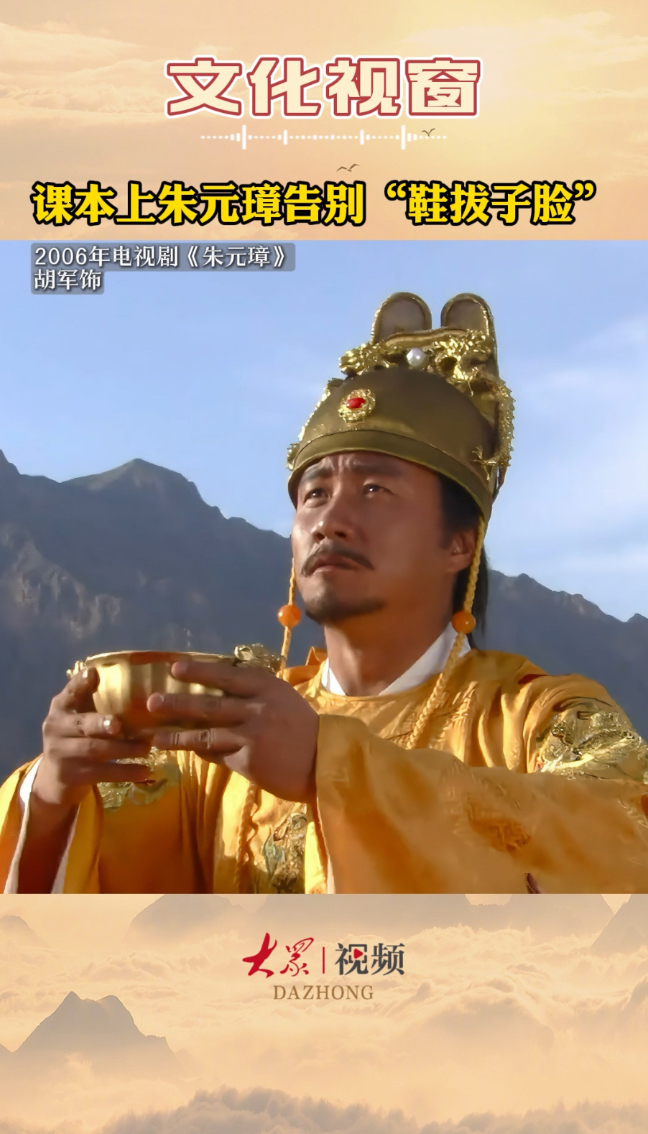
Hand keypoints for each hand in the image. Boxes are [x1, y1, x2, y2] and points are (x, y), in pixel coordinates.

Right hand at [36, 668, 152, 810]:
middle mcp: (57, 728)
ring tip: (146, 748)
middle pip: (82, 724)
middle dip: (101, 723)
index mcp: (61, 708)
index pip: (69, 693)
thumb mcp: (80, 715)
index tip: (92, 674)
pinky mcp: (72, 775)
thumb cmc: (76, 736)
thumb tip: (135, 680)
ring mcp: (62, 754)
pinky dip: (125, 772)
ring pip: (94, 750)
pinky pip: (102, 773)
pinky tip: (145, 771)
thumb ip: (96, 699)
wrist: (54, 776)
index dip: (79, 684)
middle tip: (120, 724)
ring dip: (123, 749)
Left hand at [147, 659, 318, 802]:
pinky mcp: (249, 759)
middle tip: (152, 701)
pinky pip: (218, 755)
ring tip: (154, 736)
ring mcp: (253, 734)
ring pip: (206, 733)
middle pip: (209, 703)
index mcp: (267, 687)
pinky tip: (185, 752)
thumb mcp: (282, 701)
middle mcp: (258, 707)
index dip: (200, 671)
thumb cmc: (302, 730)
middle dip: (177, 702)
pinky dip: (201, 753)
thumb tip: (217, 691)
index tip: (175, 667)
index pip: (227, 675)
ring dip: (177, 735)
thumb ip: (254, 695)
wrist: (325, 762)